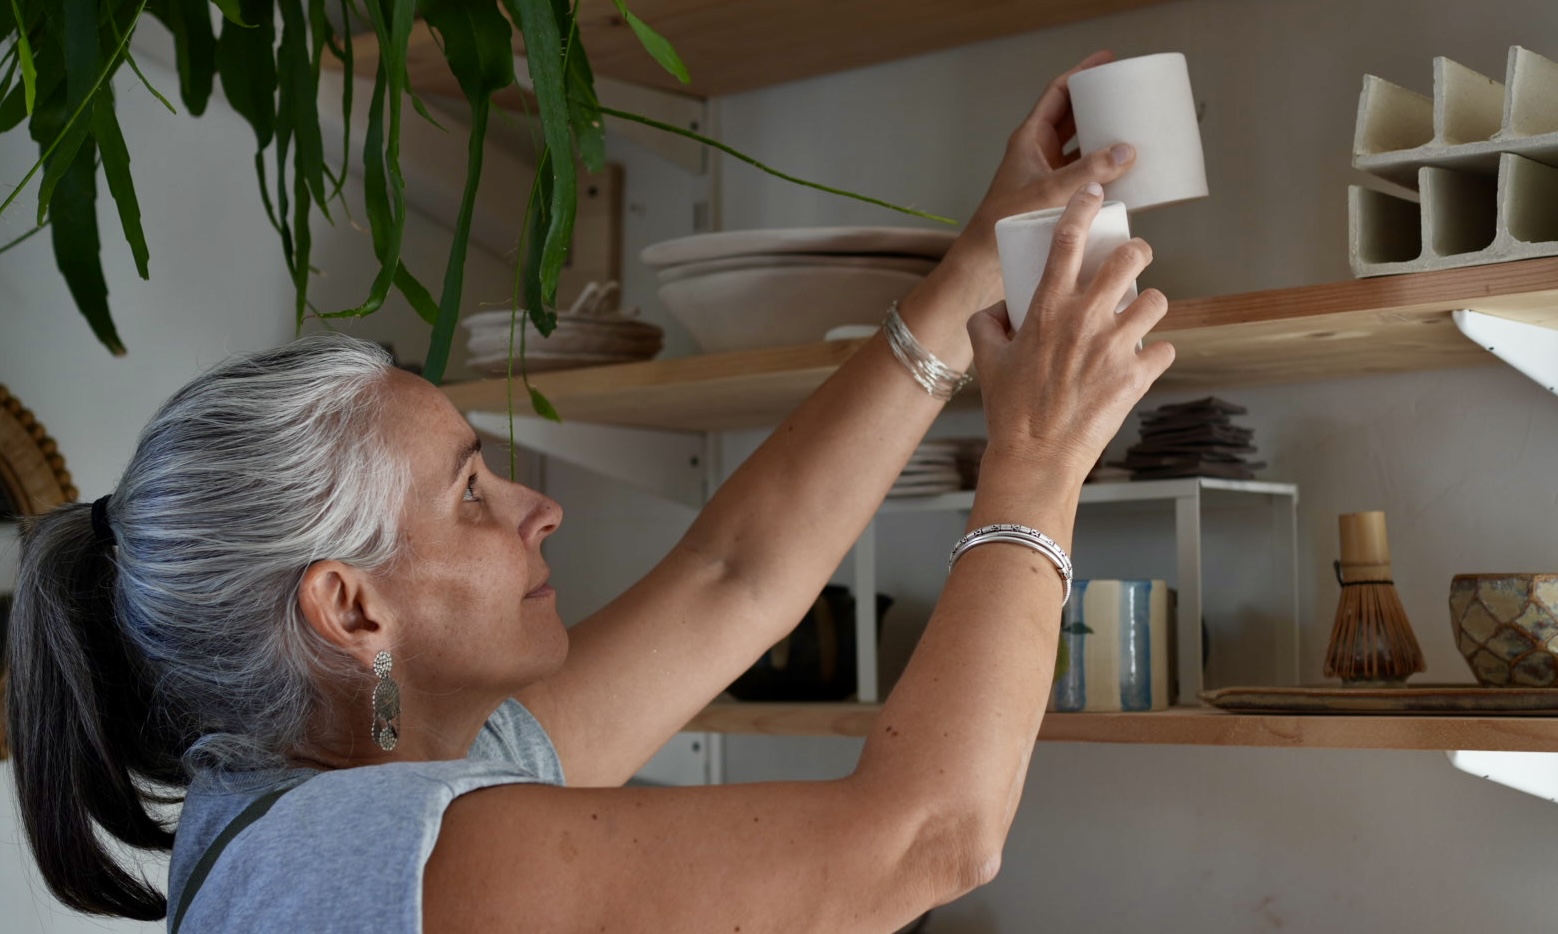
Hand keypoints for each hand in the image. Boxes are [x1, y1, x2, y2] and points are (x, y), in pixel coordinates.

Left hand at [944, 51, 1137, 306]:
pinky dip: (1103, 169)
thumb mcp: (1048, 192)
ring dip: (1102, 136)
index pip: (1057, 94)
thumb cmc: (1002, 223)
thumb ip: (1086, 172)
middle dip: (1098, 102)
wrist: (983, 262)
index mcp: (1029, 139)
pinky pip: (1084, 174)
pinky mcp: (1056, 197)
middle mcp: (1038, 153)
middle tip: (1128, 93)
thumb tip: (1126, 151)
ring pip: (1080, 145)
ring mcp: (1048, 174)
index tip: (1107, 61)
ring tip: (1132, 126)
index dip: (1082, 73)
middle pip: (1072, 115)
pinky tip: (1125, 171)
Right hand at [968, 183, 1174, 482]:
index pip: (1068, 240)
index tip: (1094, 193)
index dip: (1083, 207)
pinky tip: (1145, 360)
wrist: (1035, 455)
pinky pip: (1164, 349)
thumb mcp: (986, 359)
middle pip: (1129, 258)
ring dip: (1151, 305)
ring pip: (1158, 301)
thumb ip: (985, 324)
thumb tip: (996, 310)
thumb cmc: (1010, 409)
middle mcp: (1085, 318)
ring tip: (1141, 315)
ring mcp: (1115, 346)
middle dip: (1138, 251)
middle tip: (1136, 258)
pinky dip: (1156, 354)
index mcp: (1048, 307)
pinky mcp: (1136, 375)